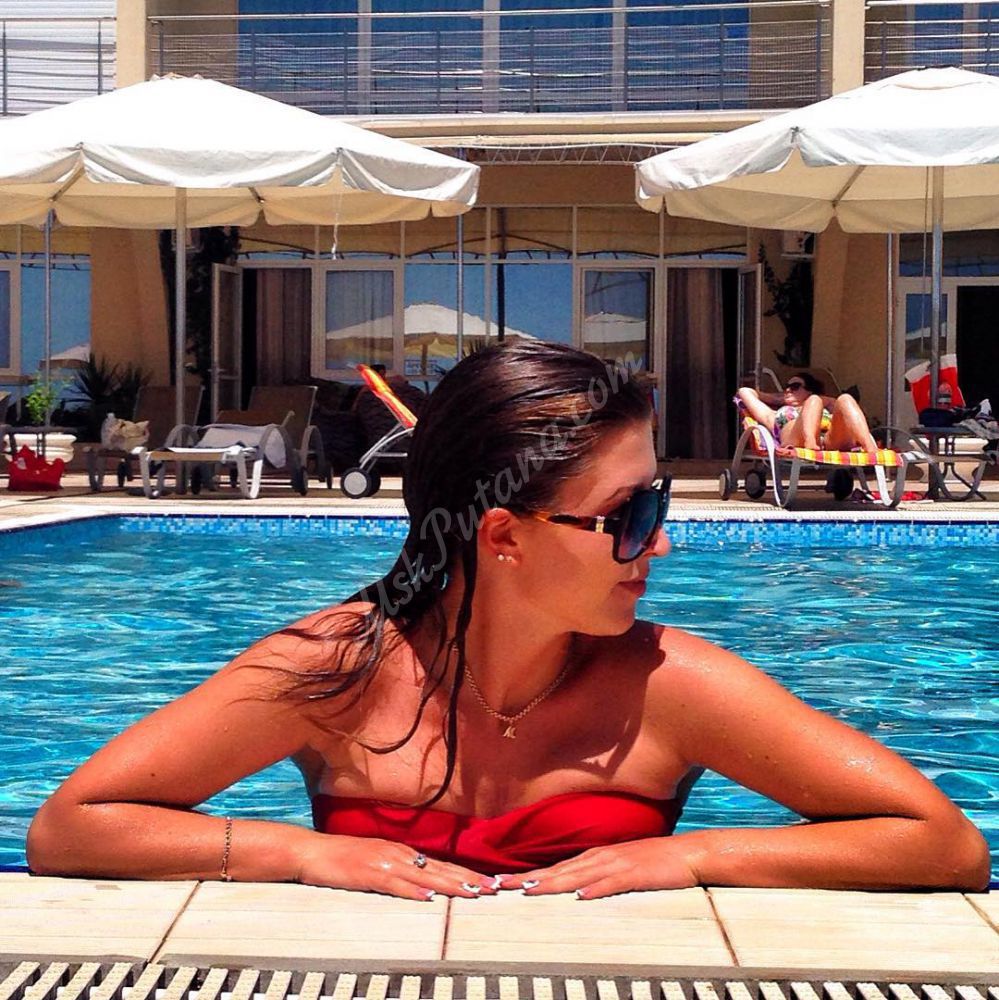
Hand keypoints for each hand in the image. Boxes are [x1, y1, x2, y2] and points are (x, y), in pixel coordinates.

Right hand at [296, 833, 497, 899]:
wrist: (312, 852)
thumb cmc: (343, 859)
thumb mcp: (377, 862)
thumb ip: (400, 870)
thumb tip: (424, 883)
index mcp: (403, 852)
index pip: (442, 864)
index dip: (466, 873)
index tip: (489, 882)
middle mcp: (399, 854)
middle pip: (441, 869)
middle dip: (469, 879)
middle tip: (494, 888)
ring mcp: (384, 863)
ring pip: (425, 876)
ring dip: (450, 885)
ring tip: (473, 893)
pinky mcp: (368, 874)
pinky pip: (395, 885)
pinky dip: (413, 892)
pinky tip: (429, 899)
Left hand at [498, 837, 700, 899]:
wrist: (688, 853)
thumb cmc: (656, 862)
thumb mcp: (621, 865)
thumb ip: (599, 874)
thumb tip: (576, 889)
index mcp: (596, 856)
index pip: (557, 868)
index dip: (531, 875)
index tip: (506, 882)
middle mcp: (601, 857)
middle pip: (559, 870)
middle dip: (529, 878)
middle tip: (502, 885)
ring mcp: (618, 864)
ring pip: (578, 875)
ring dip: (553, 882)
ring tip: (529, 890)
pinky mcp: (636, 874)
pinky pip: (612, 883)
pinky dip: (595, 888)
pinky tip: (580, 896)